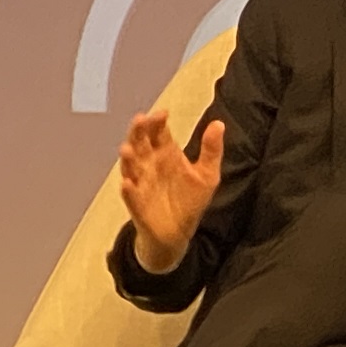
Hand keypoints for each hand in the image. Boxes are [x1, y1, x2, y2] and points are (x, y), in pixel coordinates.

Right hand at [118, 110, 224, 272]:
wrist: (179, 232)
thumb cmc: (189, 200)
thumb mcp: (207, 175)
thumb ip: (211, 150)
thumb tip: (218, 123)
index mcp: (165, 154)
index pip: (158, 132)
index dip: (158, 121)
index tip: (163, 113)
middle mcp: (149, 164)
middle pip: (139, 143)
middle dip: (138, 132)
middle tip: (140, 120)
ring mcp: (141, 183)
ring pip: (130, 167)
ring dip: (127, 159)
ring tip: (127, 149)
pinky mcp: (137, 204)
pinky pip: (130, 197)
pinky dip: (128, 191)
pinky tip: (127, 184)